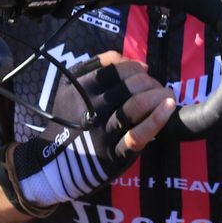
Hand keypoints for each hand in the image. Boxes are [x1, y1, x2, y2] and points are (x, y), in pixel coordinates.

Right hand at [0, 51, 174, 213]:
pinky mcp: (114, 153)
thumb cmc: (69, 119)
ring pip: (136, 106)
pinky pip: (138, 135)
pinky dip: (157, 119)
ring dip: (158, 96)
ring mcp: (104, 131)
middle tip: (157, 88)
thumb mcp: (70, 87)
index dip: (137, 68)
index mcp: (82, 88)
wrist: (53, 163)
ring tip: (167, 96)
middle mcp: (93, 108)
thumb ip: (94, 66)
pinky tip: (168, 108)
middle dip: (151, 82)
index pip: (118, 68)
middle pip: (131, 85)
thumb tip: (127, 59)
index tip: (144, 73)